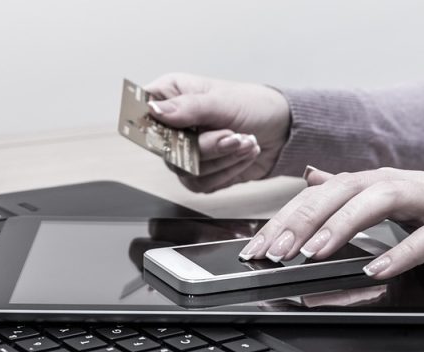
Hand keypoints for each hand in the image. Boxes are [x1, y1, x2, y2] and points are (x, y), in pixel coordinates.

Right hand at [145, 73, 289, 192]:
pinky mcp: (200, 174)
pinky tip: (243, 154)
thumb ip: (188, 107)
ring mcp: (185, 153)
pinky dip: (228, 171)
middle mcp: (173, 126)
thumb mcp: (222, 100)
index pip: (142, 111)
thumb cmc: (253, 105)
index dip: (152, 125)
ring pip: (187, 170)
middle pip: (167, 149)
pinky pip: (204, 184)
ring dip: (223, 158)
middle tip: (233, 135)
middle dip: (207, 146)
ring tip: (246, 141)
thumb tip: (155, 110)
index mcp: (171, 96)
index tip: (177, 131)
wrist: (281, 130)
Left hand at [240, 167, 423, 277]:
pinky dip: (401, 252)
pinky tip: (377, 269)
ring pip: (378, 202)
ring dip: (342, 227)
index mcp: (376, 183)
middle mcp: (398, 183)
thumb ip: (351, 192)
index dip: (284, 219)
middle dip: (301, 220)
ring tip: (313, 254)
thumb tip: (310, 178)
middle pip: (341, 192)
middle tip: (272, 252)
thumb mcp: (392, 201)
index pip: (319, 195)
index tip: (254, 247)